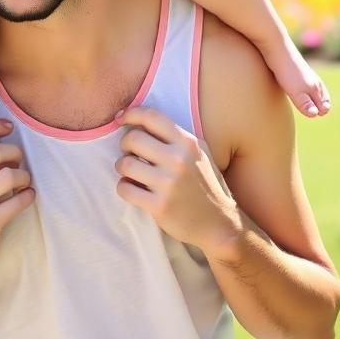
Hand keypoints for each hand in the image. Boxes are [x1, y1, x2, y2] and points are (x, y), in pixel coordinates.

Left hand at [114, 107, 240, 258]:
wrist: (220, 224)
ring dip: (122, 167)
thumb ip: (174, 136)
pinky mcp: (159, 206)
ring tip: (130, 172)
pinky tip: (132, 188)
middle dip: (125, 145)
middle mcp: (178, 160)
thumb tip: (138, 121)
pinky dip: (124, 187)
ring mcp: (168, 184)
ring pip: (125, 164)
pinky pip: (125, 188)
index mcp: (187, 143)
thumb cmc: (204, 184)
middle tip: (129, 153)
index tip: (120, 120)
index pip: (151, 116)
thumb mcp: (198, 153)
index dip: (130, 114)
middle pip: (133, 138)